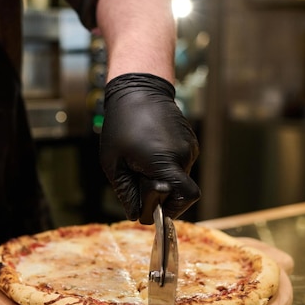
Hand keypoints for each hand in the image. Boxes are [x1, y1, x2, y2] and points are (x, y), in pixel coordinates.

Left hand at [99, 73, 200, 222]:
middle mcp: (184, 155)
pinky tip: (149, 152)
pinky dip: (166, 166)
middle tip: (138, 180)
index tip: (154, 210)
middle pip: (179, 190)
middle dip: (161, 193)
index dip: (171, 210)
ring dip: (163, 178)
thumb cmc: (121, 124)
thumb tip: (136, 215)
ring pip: (180, 177)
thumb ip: (126, 192)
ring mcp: (190, 147)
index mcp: (165, 161)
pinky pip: (180, 163)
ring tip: (141, 161)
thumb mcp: (114, 163)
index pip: (185, 198)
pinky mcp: (190, 141)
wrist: (138, 89)